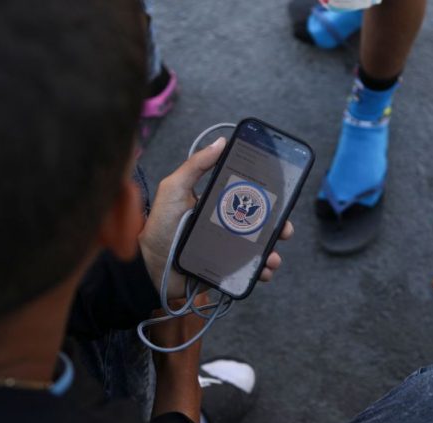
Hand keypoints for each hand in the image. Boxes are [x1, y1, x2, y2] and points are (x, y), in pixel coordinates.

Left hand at [139, 137, 294, 298]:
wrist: (149, 269)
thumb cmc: (159, 227)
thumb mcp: (174, 189)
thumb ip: (195, 165)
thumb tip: (221, 142)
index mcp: (217, 204)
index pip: (247, 197)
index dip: (266, 196)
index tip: (280, 194)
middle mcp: (225, 225)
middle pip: (260, 223)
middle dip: (277, 226)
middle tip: (283, 229)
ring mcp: (227, 249)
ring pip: (259, 248)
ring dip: (272, 251)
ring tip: (272, 257)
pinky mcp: (226, 269)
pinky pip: (250, 269)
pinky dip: (262, 270)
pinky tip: (263, 269)